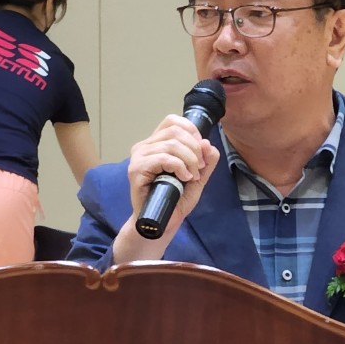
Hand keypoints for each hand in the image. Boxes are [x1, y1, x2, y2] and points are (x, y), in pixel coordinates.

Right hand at [112, 114, 219, 263]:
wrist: (162, 221)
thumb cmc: (175, 200)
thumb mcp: (197, 178)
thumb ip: (205, 162)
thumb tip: (208, 144)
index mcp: (156, 144)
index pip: (173, 121)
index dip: (191, 131)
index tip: (201, 151)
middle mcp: (144, 146)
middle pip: (175, 131)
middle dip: (194, 149)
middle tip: (199, 168)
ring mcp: (139, 157)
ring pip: (171, 144)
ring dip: (189, 161)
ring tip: (192, 176)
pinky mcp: (136, 169)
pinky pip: (163, 158)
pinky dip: (179, 167)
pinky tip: (184, 179)